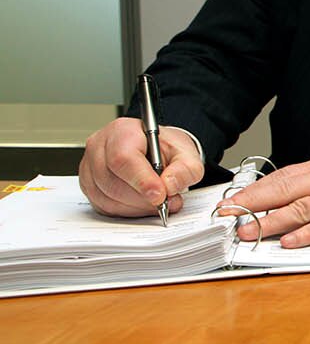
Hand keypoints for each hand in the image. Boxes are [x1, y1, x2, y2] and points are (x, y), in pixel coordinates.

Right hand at [79, 118, 203, 217]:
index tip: (160, 195)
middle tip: (166, 203)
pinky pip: (103, 206)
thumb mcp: (187, 154)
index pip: (123, 158)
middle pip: (112, 181)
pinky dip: (126, 211)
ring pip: (106, 198)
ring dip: (136, 207)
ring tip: (158, 202)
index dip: (141, 181)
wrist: (157, 151)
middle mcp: (100, 147)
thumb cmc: (166, 149)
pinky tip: (142, 205)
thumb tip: (170, 186)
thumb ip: (185, 169)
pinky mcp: (88, 185)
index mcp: (122, 131)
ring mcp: (90, 166)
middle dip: (142, 199)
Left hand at [221, 145, 309, 247]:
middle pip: (283, 190)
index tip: (231, 202)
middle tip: (227, 218)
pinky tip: (291, 241)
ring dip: (272, 221)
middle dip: (252, 204)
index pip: (281, 177)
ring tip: (249, 232)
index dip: (254, 190)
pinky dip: (308, 233)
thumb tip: (290, 196)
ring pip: (301, 207)